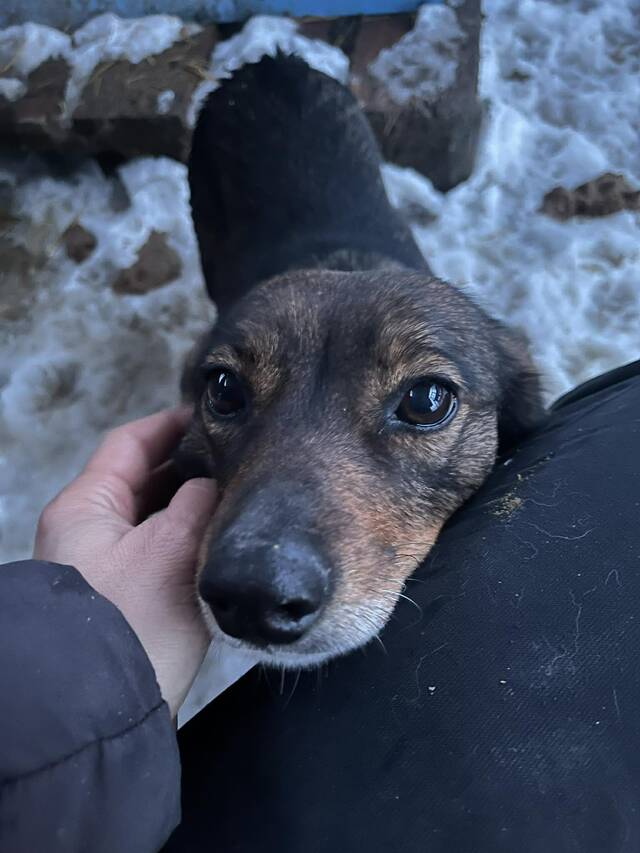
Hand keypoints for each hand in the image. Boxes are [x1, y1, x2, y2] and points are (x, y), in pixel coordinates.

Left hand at [33, 408, 216, 717]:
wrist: (107, 707)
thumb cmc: (132, 622)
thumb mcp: (172, 548)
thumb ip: (199, 502)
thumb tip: (215, 482)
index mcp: (86, 506)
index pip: (129, 444)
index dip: (172, 424)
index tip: (213, 417)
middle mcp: (89, 530)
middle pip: (143, 479)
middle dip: (190, 467)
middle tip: (237, 460)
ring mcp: (105, 564)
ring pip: (155, 516)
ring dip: (192, 506)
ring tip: (239, 497)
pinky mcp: (125, 595)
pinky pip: (160, 550)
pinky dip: (189, 540)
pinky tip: (224, 542)